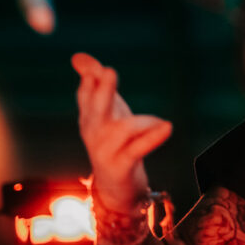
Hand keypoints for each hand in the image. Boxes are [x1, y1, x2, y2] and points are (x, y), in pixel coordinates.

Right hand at [72, 52, 172, 212]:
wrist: (114, 187)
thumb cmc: (113, 142)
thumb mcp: (106, 111)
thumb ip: (95, 84)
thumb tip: (77, 56)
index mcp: (89, 118)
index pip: (86, 95)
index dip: (91, 80)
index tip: (98, 68)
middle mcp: (94, 133)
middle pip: (95, 108)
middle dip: (103, 90)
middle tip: (109, 71)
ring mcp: (105, 151)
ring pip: (123, 128)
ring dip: (143, 121)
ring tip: (159, 122)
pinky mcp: (121, 166)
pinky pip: (137, 149)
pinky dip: (152, 137)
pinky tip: (167, 127)